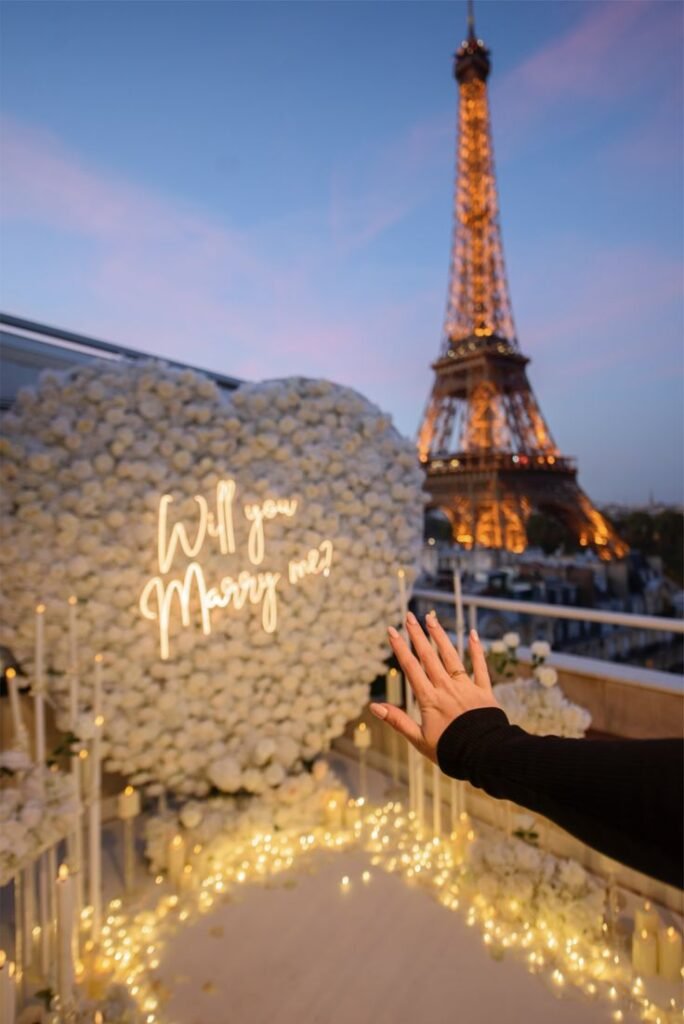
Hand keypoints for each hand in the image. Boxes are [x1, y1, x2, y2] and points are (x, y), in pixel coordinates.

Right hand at [370, 611, 499, 763]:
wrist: (485, 756)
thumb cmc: (450, 752)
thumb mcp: (419, 740)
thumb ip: (397, 721)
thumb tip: (374, 707)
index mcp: (429, 699)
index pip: (411, 668)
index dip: (400, 648)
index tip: (392, 630)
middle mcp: (446, 688)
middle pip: (429, 656)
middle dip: (417, 635)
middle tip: (409, 616)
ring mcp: (466, 688)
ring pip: (451, 656)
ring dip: (440, 636)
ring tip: (431, 618)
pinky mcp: (484, 691)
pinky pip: (480, 667)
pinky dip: (476, 650)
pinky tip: (473, 634)